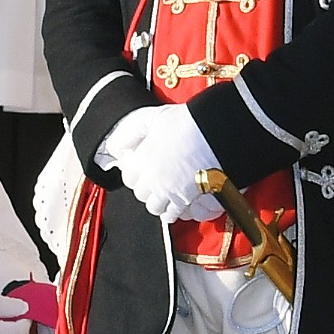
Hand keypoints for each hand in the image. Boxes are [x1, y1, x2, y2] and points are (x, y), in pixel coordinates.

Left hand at [104, 104, 221, 224]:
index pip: (128, 177)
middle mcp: (153, 180)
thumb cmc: (188, 123)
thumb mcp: (152, 118)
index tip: (141, 165)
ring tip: (166, 190)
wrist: (218, 133)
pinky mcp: (188, 200)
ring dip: (158, 201)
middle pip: (140, 194)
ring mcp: (170, 192)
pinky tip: (179, 202)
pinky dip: (175, 211)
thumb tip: (115, 146)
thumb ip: (130, 132)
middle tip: (156, 176)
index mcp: (142, 160)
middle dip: (146, 186)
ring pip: (155, 207)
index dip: (135, 171)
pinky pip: (174, 215)